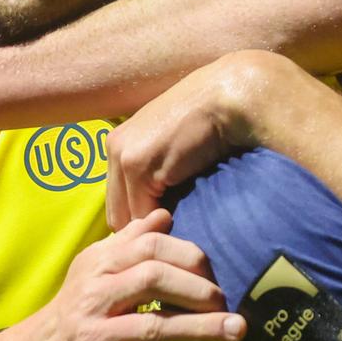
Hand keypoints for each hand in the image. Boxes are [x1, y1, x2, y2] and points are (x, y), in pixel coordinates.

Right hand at [0, 210, 246, 340]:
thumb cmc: (73, 313)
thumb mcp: (92, 271)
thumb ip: (127, 242)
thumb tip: (164, 213)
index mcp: (97, 266)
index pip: (147, 247)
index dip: (187, 255)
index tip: (214, 271)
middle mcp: (93, 296)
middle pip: (152, 279)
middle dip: (197, 289)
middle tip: (228, 301)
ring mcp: (93, 336)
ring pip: (153, 327)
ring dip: (200, 328)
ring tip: (236, 330)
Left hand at [105, 51, 290, 228]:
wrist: (227, 99)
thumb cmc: (212, 122)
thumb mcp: (175, 146)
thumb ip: (160, 173)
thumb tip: (159, 213)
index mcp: (119, 142)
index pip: (119, 200)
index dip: (140, 220)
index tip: (164, 232)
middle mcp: (114, 147)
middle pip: (117, 211)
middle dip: (142, 228)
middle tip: (168, 241)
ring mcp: (123, 155)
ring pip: (128, 216)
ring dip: (152, 229)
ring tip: (175, 237)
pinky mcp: (137, 165)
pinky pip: (143, 213)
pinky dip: (162, 224)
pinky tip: (182, 225)